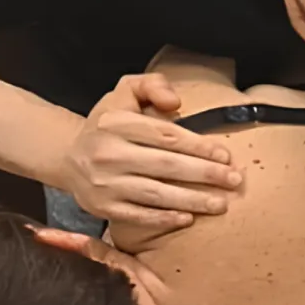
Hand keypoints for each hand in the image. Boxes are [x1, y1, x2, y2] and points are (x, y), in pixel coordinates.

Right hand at [61, 73, 243, 231]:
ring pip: (156, 194)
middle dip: (205, 174)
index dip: (199, 146)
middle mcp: (110, 153)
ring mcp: (106, 183)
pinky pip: (139, 216)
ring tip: (221, 204)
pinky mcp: (103, 207)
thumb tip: (176, 103)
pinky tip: (188, 218)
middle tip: (235, 180)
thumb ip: (152, 86)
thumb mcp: (125, 91)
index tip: (225, 155)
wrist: (69, 156)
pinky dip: (164, 219)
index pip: (166, 135)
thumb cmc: (108, 122)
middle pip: (166, 166)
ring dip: (192, 200)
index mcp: (117, 122)